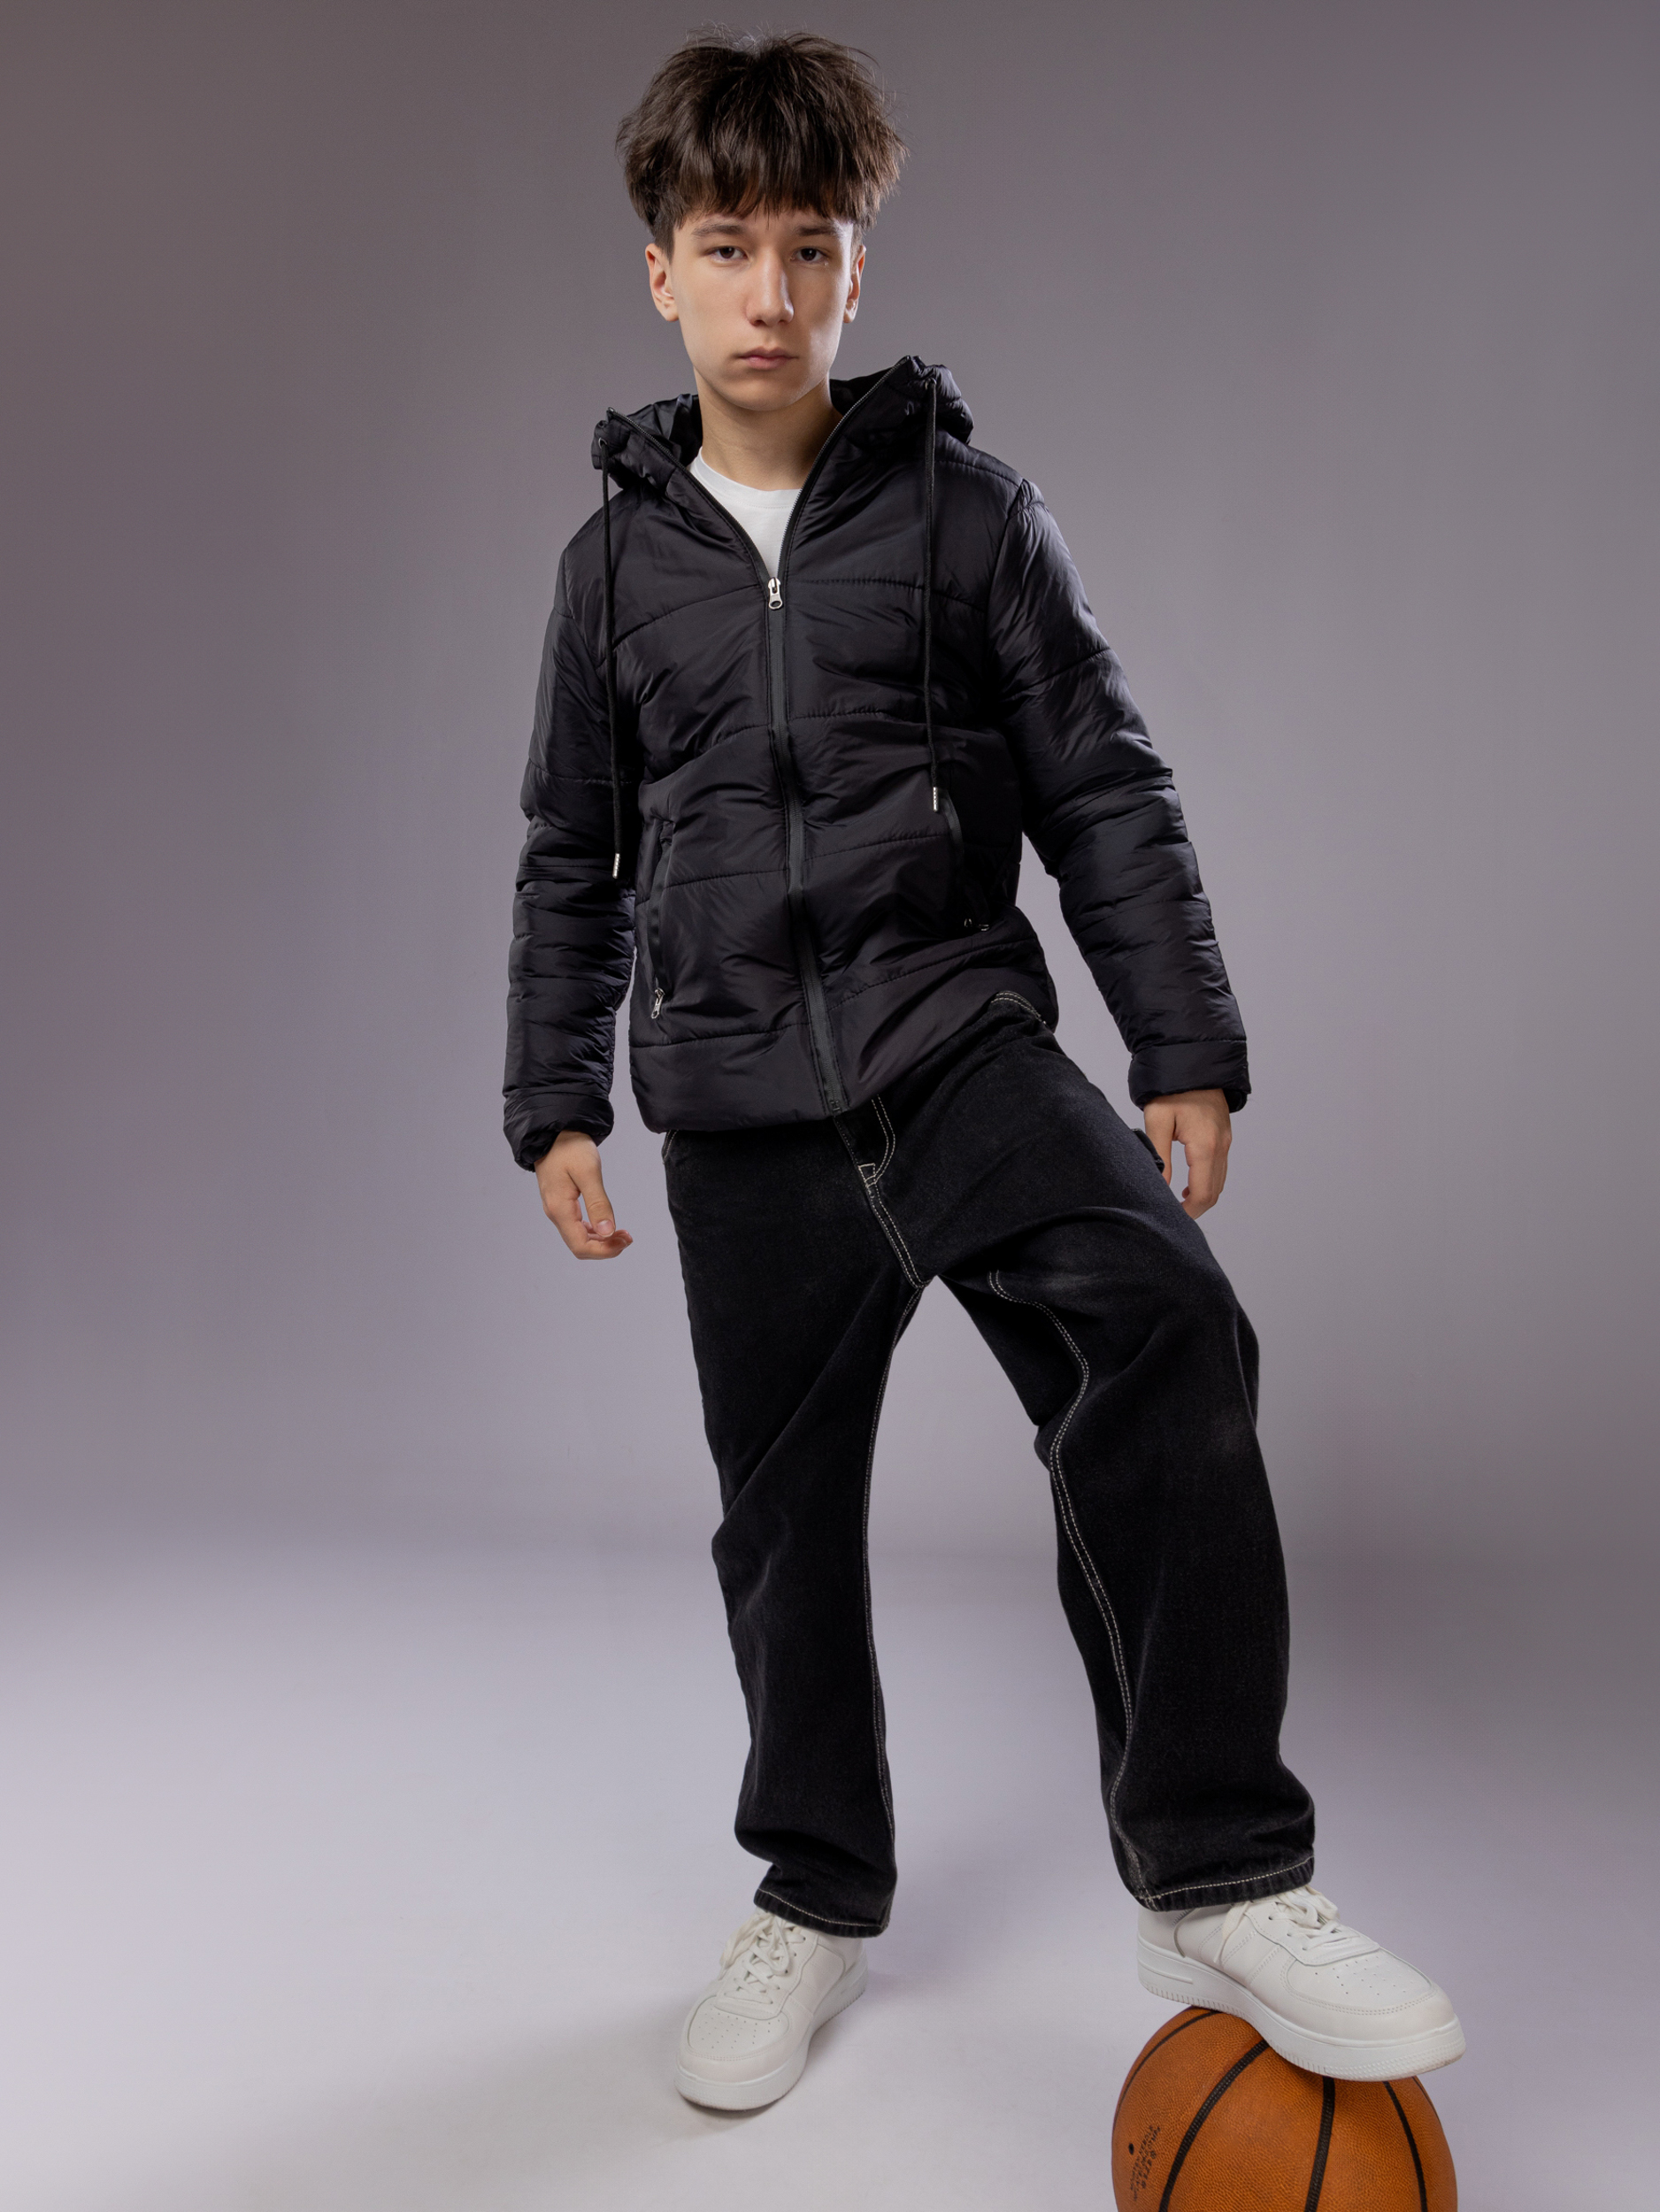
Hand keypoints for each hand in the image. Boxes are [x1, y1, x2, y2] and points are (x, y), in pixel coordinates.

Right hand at [535, 1130, 632, 1258]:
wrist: (555, 1131)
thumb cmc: (571, 1147)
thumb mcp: (588, 1172)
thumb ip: (598, 1203)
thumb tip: (608, 1232)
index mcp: (560, 1209)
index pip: (580, 1246)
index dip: (604, 1251)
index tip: (625, 1241)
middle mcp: (555, 1213)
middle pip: (579, 1246)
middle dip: (605, 1247)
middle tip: (628, 1237)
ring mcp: (557, 1209)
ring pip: (578, 1238)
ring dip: (601, 1241)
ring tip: (622, 1233)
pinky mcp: (561, 1203)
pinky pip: (577, 1227)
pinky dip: (594, 1231)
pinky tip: (607, 1225)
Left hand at [1143, 1089, 1231, 1219]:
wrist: (1193, 1063)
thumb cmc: (1172, 1090)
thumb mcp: (1157, 1122)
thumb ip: (1160, 1157)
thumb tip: (1160, 1187)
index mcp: (1205, 1146)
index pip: (1202, 1193)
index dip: (1189, 1212)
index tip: (1172, 1217)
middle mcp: (1221, 1146)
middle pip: (1215, 1192)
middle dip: (1196, 1208)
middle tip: (1174, 1215)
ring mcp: (1226, 1141)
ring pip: (1219, 1181)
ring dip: (1202, 1196)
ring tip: (1179, 1202)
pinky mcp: (1224, 1136)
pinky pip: (1220, 1168)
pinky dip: (1207, 1182)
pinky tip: (1188, 1184)